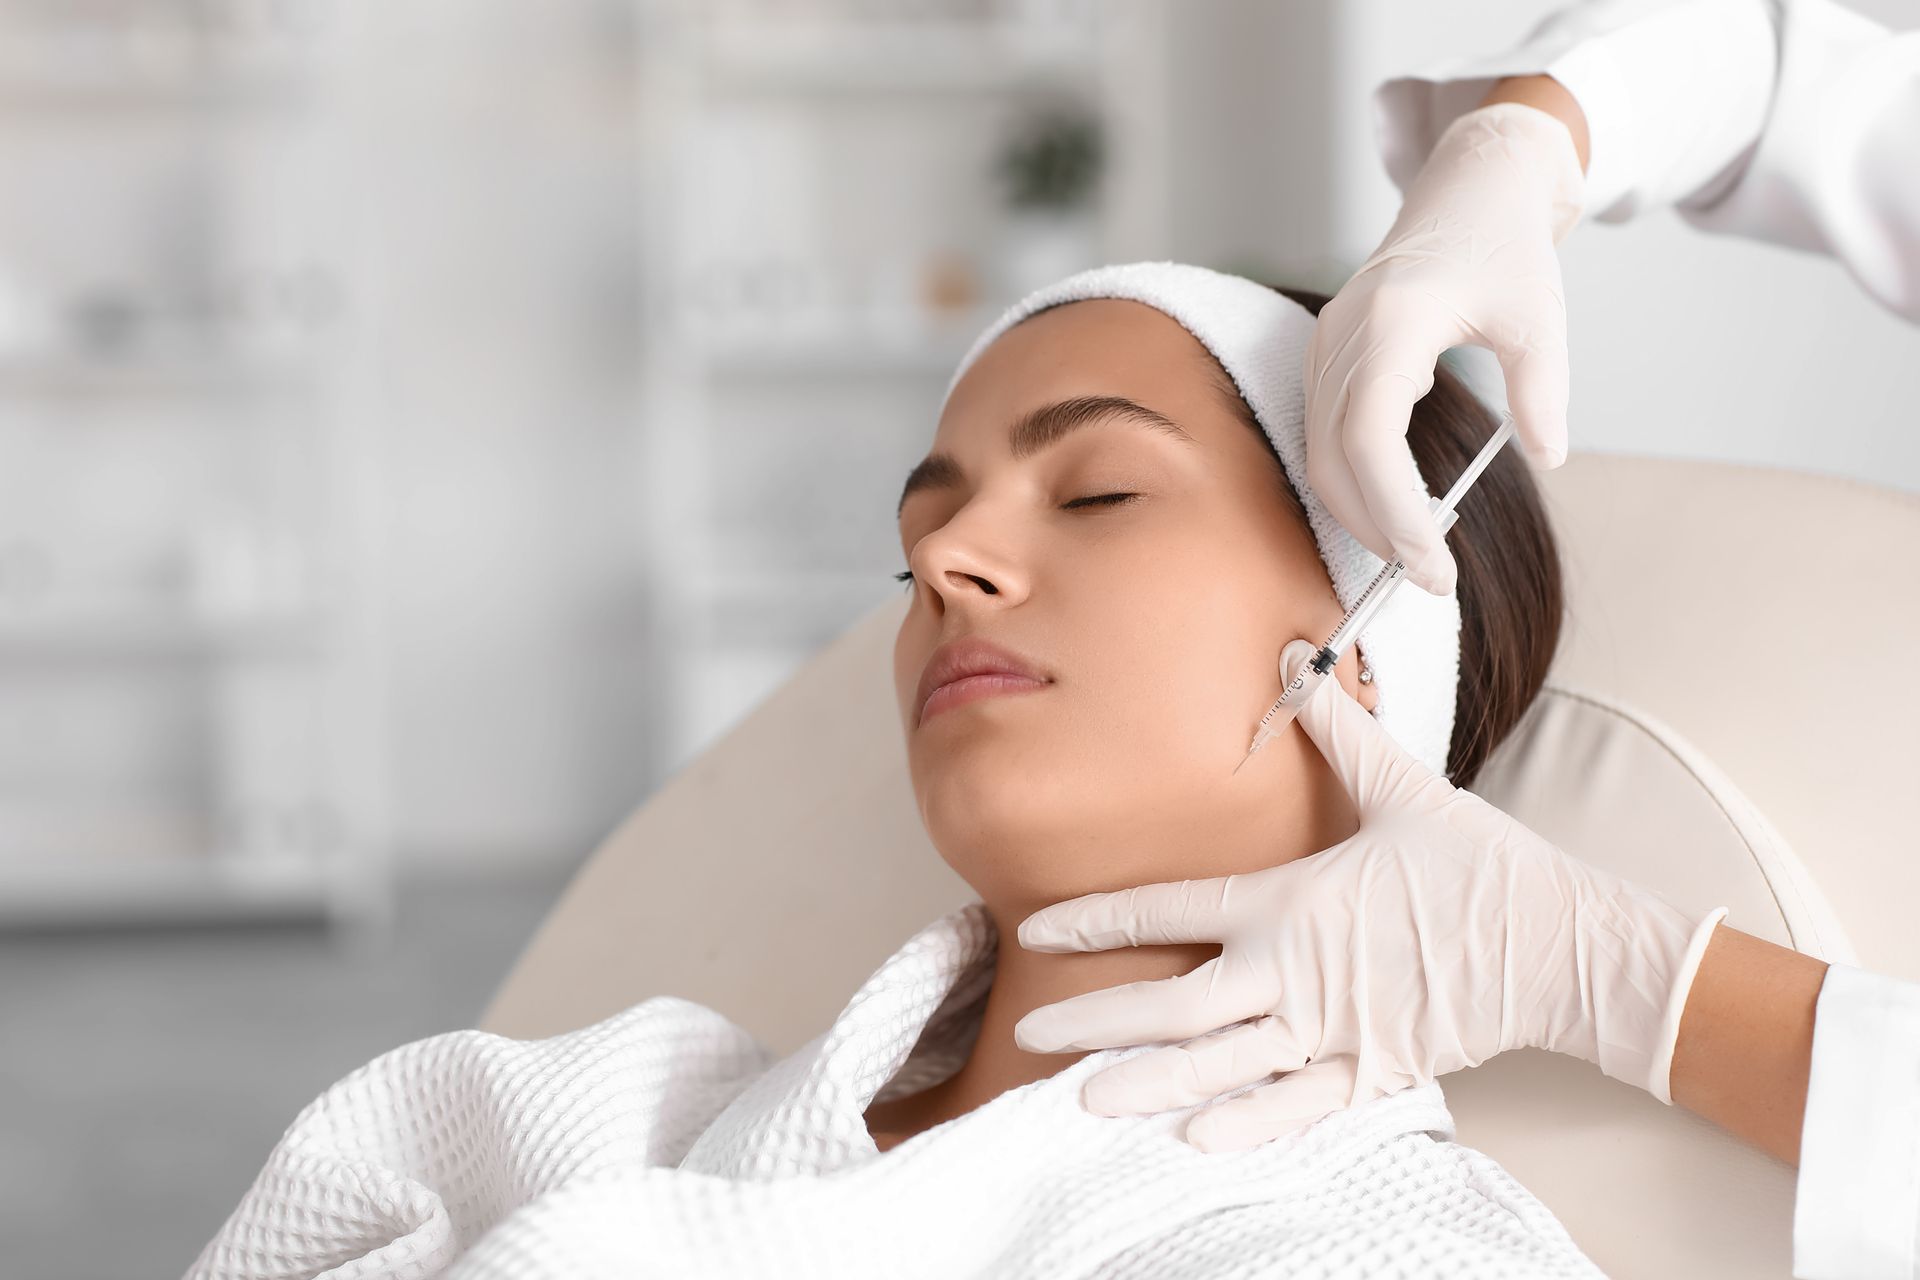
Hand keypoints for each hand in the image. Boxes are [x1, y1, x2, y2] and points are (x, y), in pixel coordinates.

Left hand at [1013, 639, 1727, 1152]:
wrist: (1565, 944)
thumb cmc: (1480, 866)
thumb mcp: (1402, 788)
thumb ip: (1338, 732)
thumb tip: (1296, 662)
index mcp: (1290, 904)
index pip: (1171, 909)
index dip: (1100, 918)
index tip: (1043, 928)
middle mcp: (1294, 974)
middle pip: (1173, 1005)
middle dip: (1096, 1019)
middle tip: (1030, 1029)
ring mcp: (1330, 1031)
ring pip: (1218, 1067)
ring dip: (1145, 1082)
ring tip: (1080, 1097)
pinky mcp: (1370, 1073)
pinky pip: (1295, 1107)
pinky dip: (1244, 1123)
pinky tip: (1191, 1136)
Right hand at [1303, 101, 1584, 595]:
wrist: (1467, 190)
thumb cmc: (1503, 244)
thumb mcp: (1540, 315)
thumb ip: (1542, 388)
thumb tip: (1550, 455)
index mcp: (1392, 322)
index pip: (1369, 439)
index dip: (1393, 511)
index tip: (1433, 562)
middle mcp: (1344, 337)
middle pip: (1334, 459)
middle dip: (1377, 530)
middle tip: (1433, 578)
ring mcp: (1326, 347)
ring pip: (1319, 455)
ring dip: (1361, 514)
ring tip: (1417, 553)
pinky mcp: (1327, 357)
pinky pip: (1323, 437)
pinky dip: (1353, 483)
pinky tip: (1395, 510)